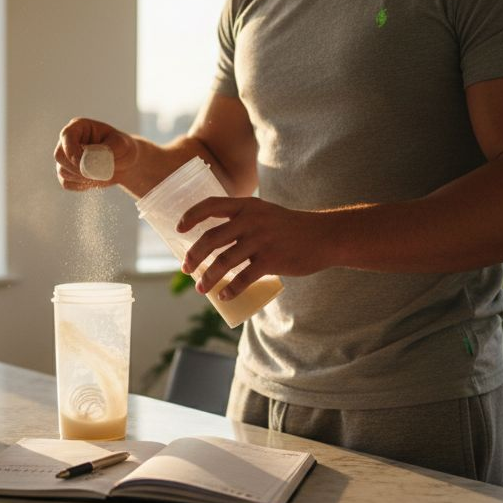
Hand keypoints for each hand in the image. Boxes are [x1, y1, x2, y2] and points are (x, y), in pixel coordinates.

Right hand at [53, 118, 137, 190]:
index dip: (72, 150)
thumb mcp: (121, 145)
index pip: (67, 136)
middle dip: (77, 168)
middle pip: (59, 155)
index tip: (84, 163)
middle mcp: (69, 141)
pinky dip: (81, 186)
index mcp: (79, 127)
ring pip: (63, 171)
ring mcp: (66, 157)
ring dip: (82, 178)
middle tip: (97, 173)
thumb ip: (107, 150)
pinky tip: (95, 180)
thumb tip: (91, 161)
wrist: (124, 164)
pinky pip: (66, 183)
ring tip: (102, 175)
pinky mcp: (67, 172)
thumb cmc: (123, 149)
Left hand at [178, 197, 332, 300]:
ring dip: (208, 278)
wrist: (323, 236)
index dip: (191, 216)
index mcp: (247, 206)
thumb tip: (214, 241)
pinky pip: (244, 278)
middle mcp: (251, 220)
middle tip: (185, 268)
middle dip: (193, 255)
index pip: (211, 205)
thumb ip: (243, 220)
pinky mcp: (272, 260)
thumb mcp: (265, 213)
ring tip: (201, 289)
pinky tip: (224, 296)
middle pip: (211, 238)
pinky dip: (231, 289)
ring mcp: (261, 240)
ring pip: (224, 262)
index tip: (179, 230)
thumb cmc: (290, 227)